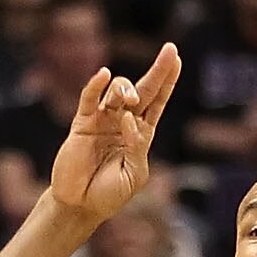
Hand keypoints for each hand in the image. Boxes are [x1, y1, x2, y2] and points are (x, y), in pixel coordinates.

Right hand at [47, 44, 180, 222]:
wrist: (80, 206)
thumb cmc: (110, 194)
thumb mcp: (134, 175)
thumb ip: (137, 147)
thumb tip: (130, 117)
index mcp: (141, 134)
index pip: (157, 102)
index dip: (167, 81)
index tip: (176, 59)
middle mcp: (123, 122)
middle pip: (143, 89)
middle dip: (158, 70)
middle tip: (169, 51)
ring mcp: (102, 120)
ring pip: (118, 91)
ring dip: (127, 89)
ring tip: (131, 101)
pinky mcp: (82, 123)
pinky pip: (89, 98)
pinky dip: (95, 85)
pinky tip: (104, 75)